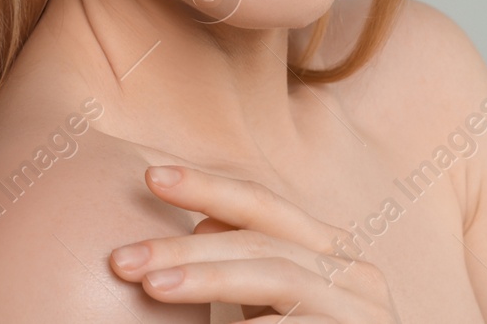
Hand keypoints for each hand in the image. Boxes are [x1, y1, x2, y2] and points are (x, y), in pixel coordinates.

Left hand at [108, 165, 402, 322]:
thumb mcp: (276, 300)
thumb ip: (247, 262)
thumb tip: (196, 223)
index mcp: (331, 251)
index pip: (263, 204)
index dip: (207, 185)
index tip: (150, 176)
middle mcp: (355, 274)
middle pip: (261, 242)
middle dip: (184, 248)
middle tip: (122, 259)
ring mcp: (364, 313)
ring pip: (277, 276)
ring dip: (208, 278)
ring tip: (152, 289)